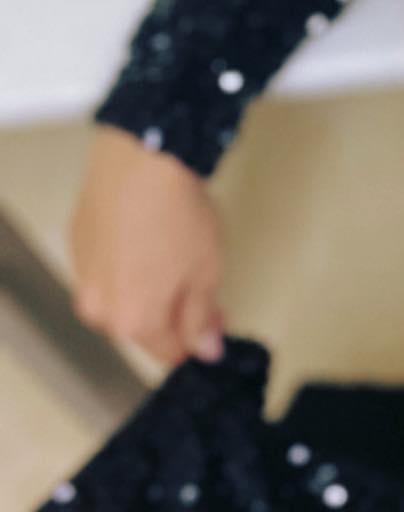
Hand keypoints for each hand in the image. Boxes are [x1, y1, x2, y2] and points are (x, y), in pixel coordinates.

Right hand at [68, 125, 226, 370]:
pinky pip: (108, 269)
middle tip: (203, 285)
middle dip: (174, 312)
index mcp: (134, 321)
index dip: (199, 338)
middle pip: (143, 327)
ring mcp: (84, 276)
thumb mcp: (206, 273)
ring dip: (149, 289)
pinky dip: (128, 263)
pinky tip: (149, 238)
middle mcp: (100, 307)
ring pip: (122, 298)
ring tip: (175, 255)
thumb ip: (202, 318)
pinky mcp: (78, 245)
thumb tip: (205, 348)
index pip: (169, 352)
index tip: (217, 318)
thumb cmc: (176, 213)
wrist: (141, 160)